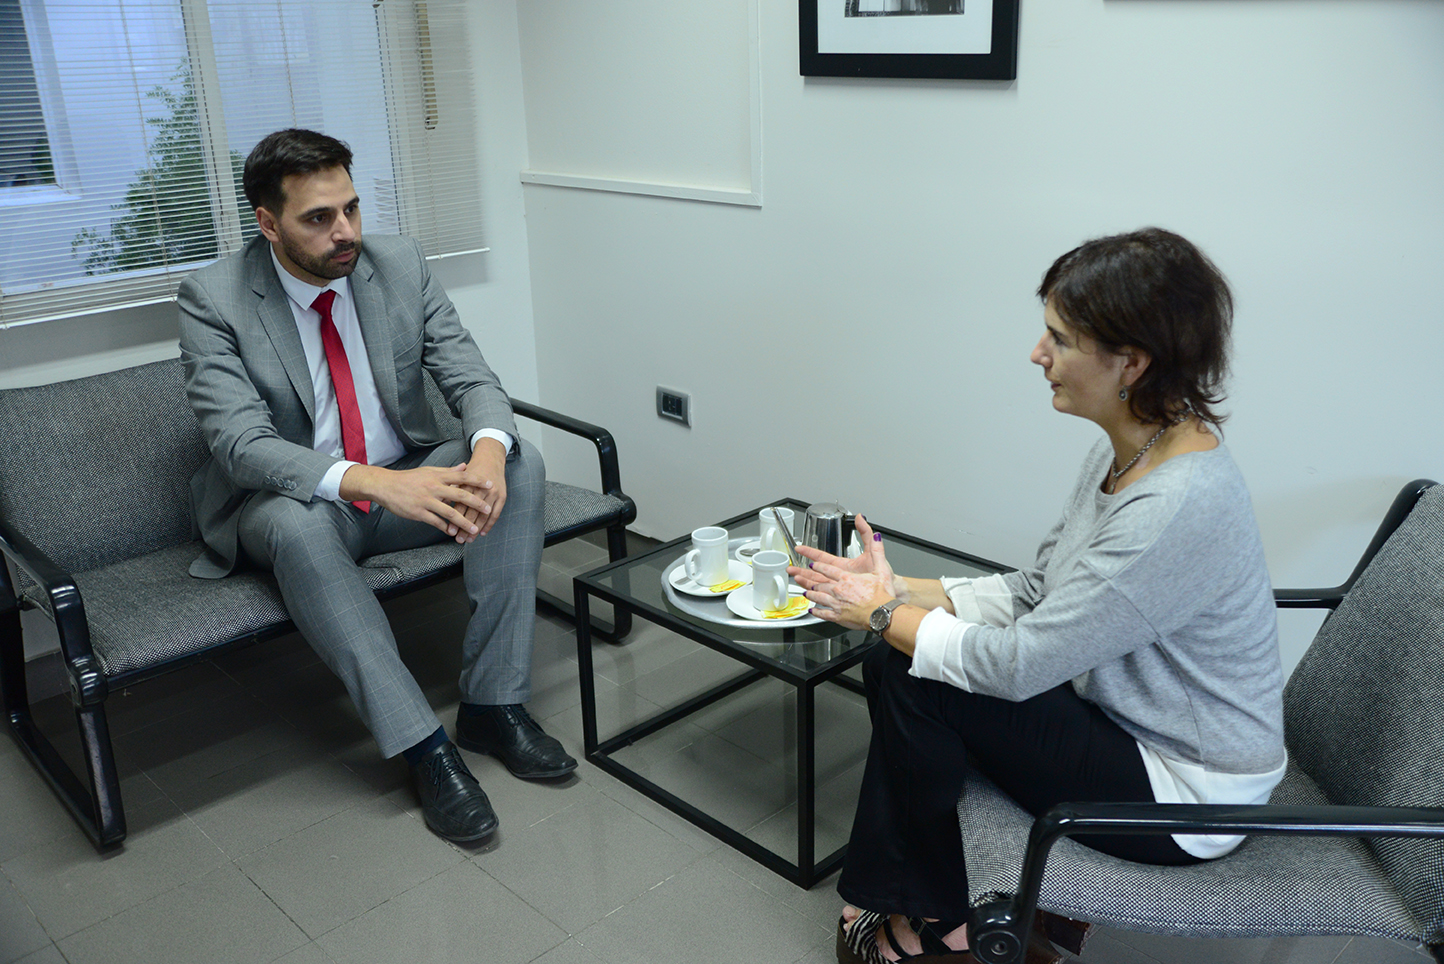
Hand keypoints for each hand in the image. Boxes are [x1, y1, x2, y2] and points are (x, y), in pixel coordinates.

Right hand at [340, 462, 489, 538]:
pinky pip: (436, 522)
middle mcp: (434, 487)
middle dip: (476, 503)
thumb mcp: (429, 471)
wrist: (386, 485)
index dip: (478, 481)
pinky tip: (453, 532)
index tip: (490, 485)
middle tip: (487, 510)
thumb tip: (465, 466)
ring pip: (450, 512)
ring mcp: (426, 501)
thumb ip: (448, 471)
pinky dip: (446, 528)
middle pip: (460, 495)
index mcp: (438, 476)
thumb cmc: (409, 478)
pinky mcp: (419, 513)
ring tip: (474, 529)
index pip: (462, 477)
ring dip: (464, 522)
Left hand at [452, 437, 508, 540]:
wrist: (490, 459)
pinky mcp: (502, 497)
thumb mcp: (459, 477)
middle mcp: (481, 489)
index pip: (460, 506)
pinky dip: (489, 525)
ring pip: (484, 515)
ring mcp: (493, 494)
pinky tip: (482, 533)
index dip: (455, 519)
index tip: (449, 531)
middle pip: (472, 513)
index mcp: (468, 485)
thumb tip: (439, 505)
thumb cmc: (471, 470)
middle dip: (465, 528)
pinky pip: (496, 514)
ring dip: (476, 529)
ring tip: (469, 540)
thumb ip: (449, 490)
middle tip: (459, 539)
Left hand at [791, 516, 898, 627]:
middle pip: (819, 582)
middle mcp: (838, 589)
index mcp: (846, 577)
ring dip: (809, 593)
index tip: (811, 564)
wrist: (882, 613)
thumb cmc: (883, 593)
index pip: (828, 568)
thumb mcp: (881, 566)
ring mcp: (836, 603)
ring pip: (818, 597)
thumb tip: (875, 534)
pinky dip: (817, 611)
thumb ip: (877, 548)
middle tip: (796, 575)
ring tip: (803, 592)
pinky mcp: (838, 616)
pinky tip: (812, 610)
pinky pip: (824, 613)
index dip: (818, 566)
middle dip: (806, 578)